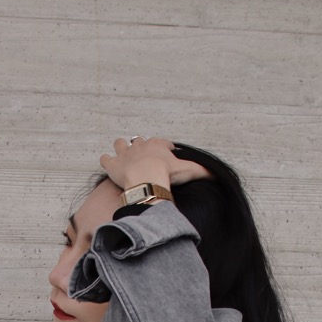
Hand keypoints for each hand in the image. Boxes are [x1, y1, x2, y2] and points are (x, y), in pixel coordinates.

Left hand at [99, 136, 213, 191]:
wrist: (146, 180)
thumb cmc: (166, 173)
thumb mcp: (188, 170)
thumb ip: (201, 172)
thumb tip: (216, 175)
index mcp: (157, 145)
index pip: (161, 143)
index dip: (163, 149)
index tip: (166, 155)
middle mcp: (140, 145)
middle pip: (139, 141)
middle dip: (140, 146)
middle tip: (141, 155)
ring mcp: (125, 154)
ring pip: (120, 144)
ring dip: (120, 147)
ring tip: (121, 153)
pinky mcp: (112, 165)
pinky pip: (105, 158)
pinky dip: (105, 160)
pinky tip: (107, 163)